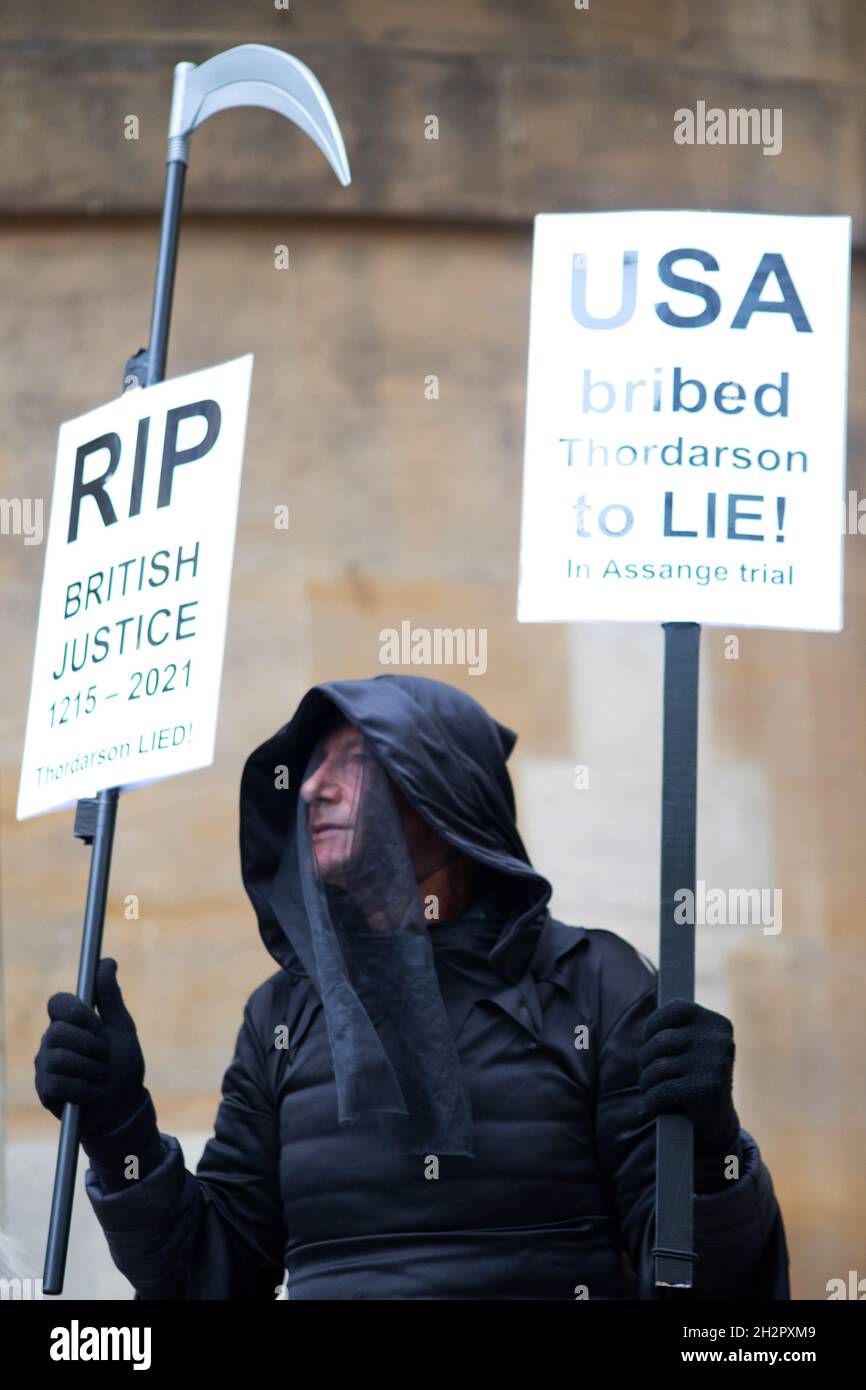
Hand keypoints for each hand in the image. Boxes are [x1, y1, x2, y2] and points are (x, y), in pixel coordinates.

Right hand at [35, 958, 146, 1138]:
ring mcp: (45, 1066)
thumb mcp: (122, 1028)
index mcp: (69, 1023)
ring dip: (92, 1070)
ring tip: (101, 1077)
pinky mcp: (45, 1091)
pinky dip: (86, 1090)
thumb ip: (110, 997)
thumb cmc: (122, 1065)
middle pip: (58, 1031)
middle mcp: (51, 1041)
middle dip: (91, 1046)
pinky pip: (60, 1083)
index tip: (95, 1023)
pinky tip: (95, 1094)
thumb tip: (107, 961)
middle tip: (104, 1057)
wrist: (123, 1107)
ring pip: (60, 1058)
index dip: (76, 1012)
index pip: (57, 1002)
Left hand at [637, 998, 739, 1154]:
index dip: (653, 1025)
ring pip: (659, 1067)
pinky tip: (648, 1109)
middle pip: (662, 1041)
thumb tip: (649, 1016)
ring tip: (647, 1089)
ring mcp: (714, 1062)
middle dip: (646, 1059)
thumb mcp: (690, 1046)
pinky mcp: (708, 1086)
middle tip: (646, 1074)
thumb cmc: (694, 1076)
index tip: (647, 1040)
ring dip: (646, 1082)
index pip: (676, 1008)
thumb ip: (675, 1029)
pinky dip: (651, 1101)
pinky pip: (664, 1089)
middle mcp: (718, 1039)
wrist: (716, 1120)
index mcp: (716, 1023)